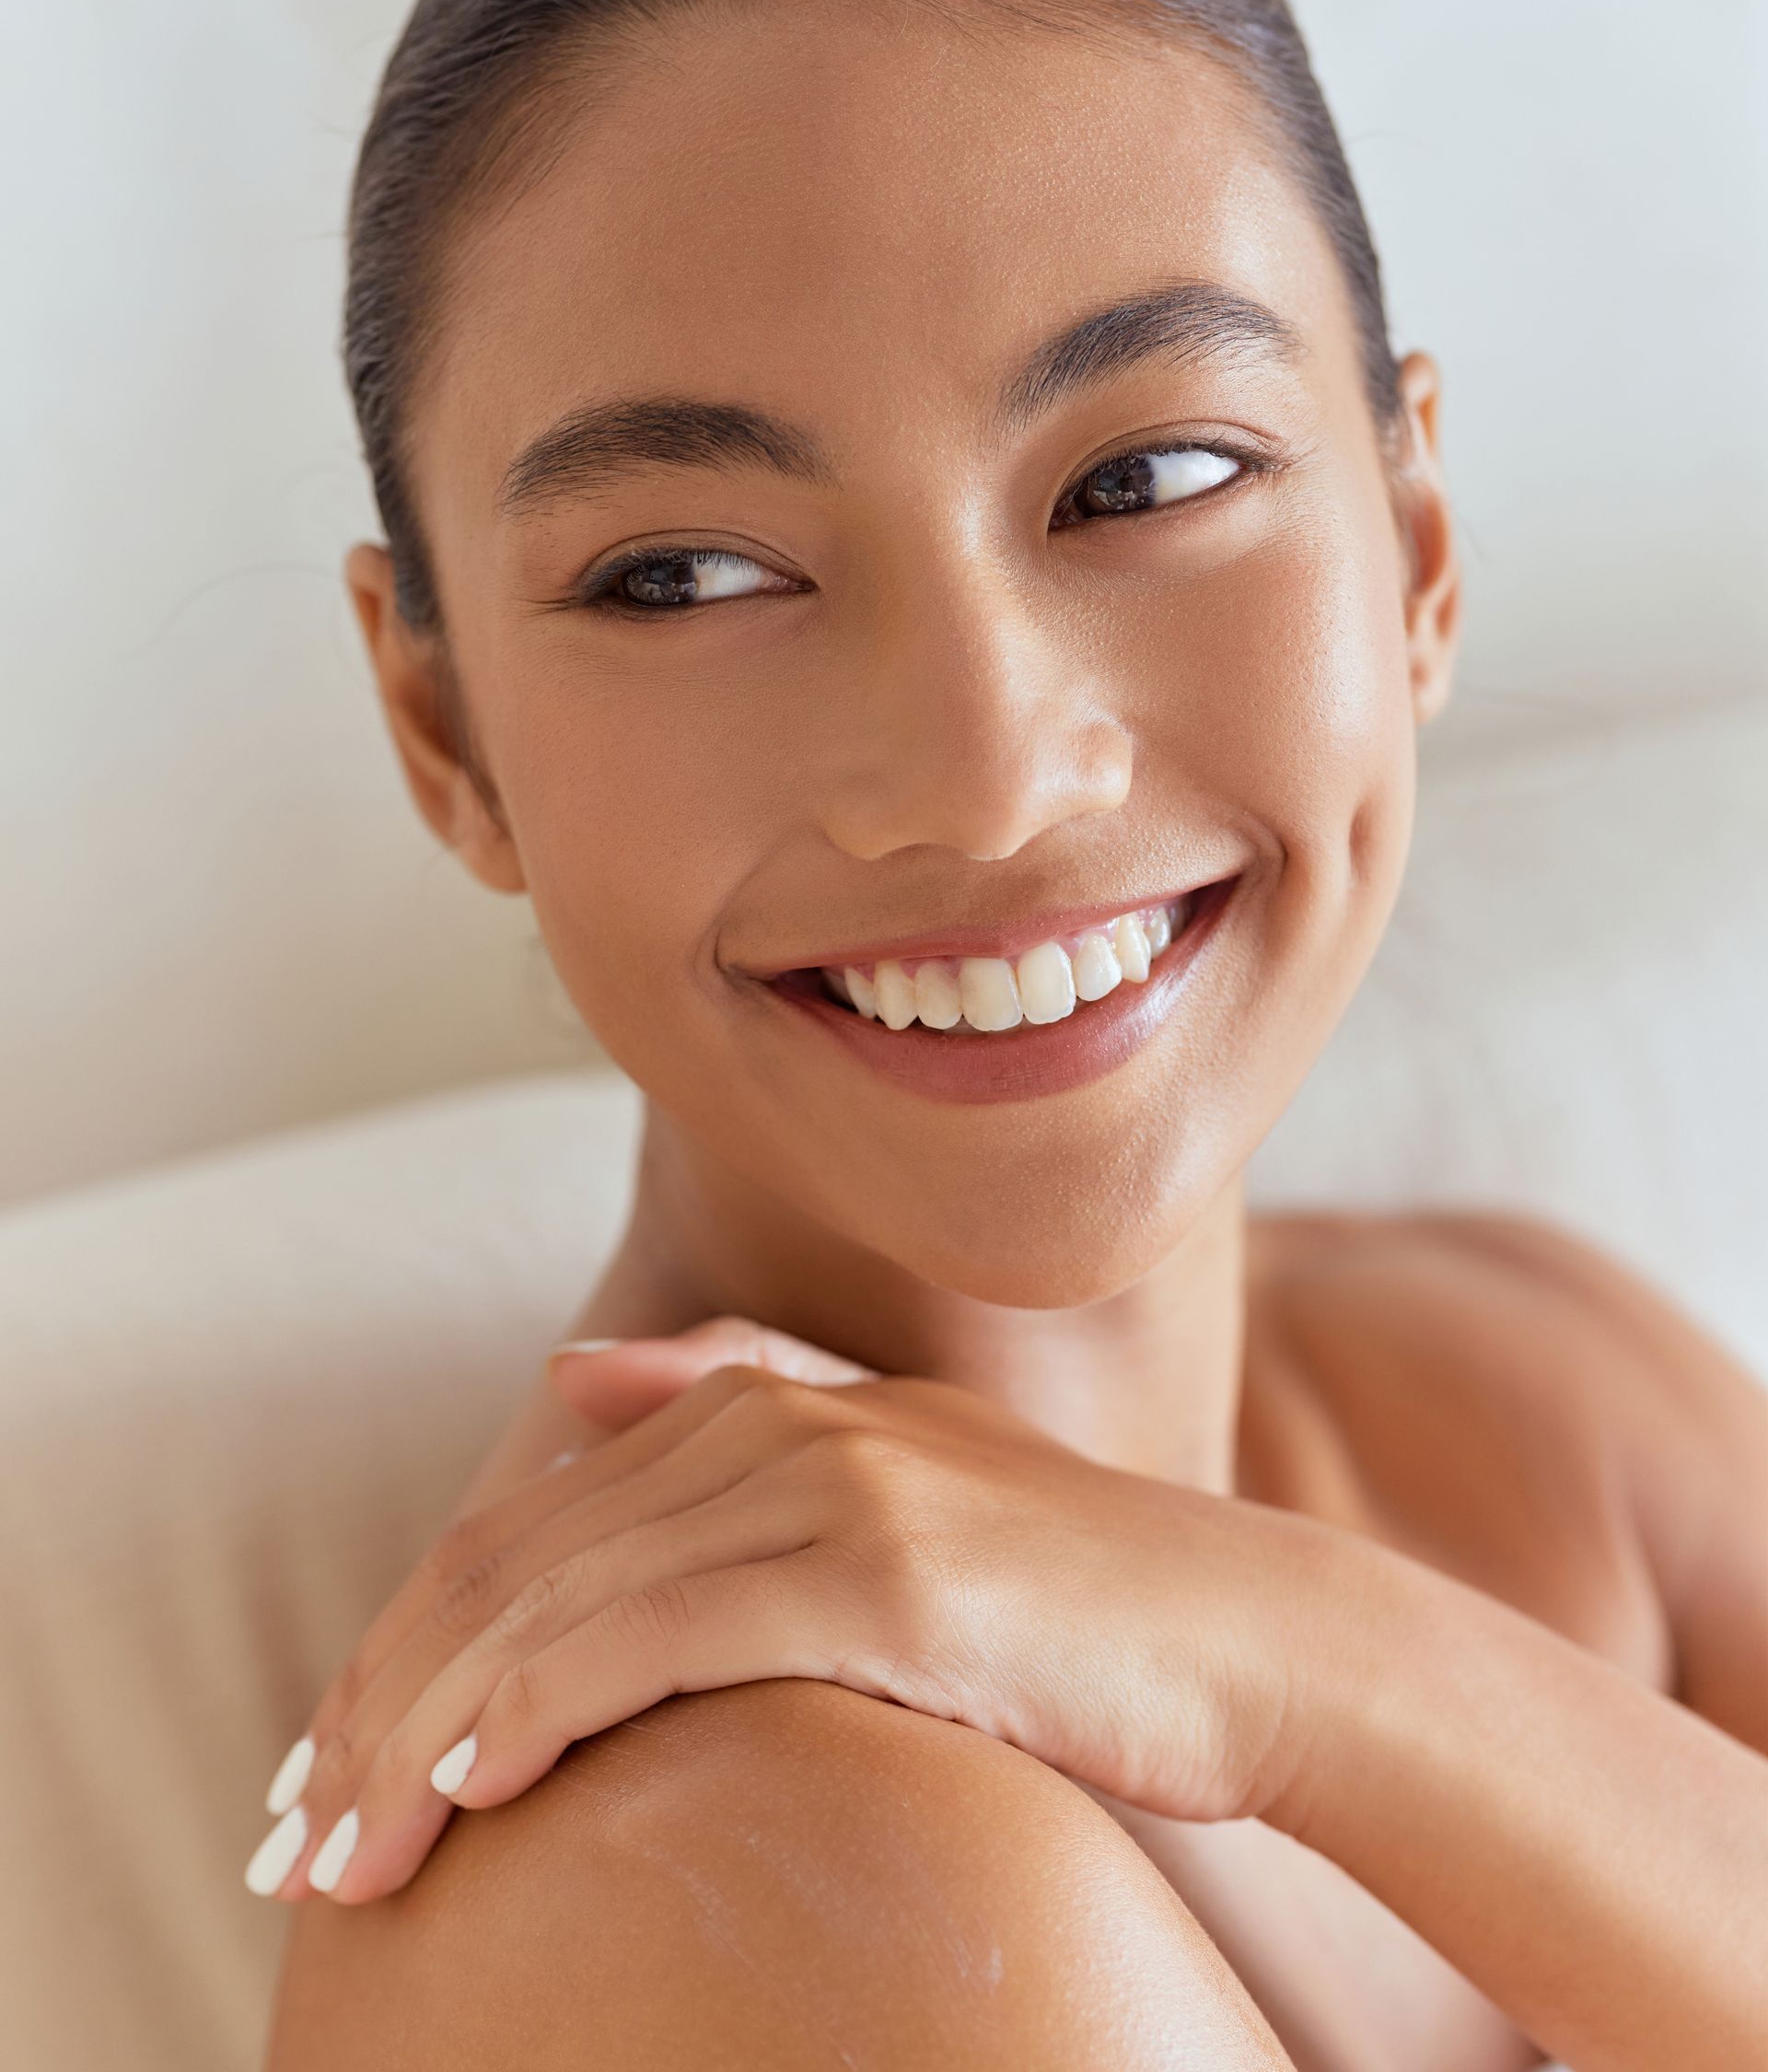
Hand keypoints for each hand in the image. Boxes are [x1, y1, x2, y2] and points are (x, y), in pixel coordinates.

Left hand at [247, 1316, 1361, 1905]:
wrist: (1245, 1636)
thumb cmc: (1067, 1592)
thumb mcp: (896, 1475)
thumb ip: (738, 1400)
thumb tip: (574, 1372)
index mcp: (759, 1406)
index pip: (522, 1526)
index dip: (405, 1640)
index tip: (326, 1764)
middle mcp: (775, 1424)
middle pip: (511, 1561)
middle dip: (380, 1702)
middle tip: (291, 1836)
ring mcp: (827, 1485)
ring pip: (556, 1602)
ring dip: (425, 1729)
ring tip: (345, 1853)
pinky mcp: (877, 1570)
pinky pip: (656, 1637)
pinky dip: (542, 1706)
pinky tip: (476, 1785)